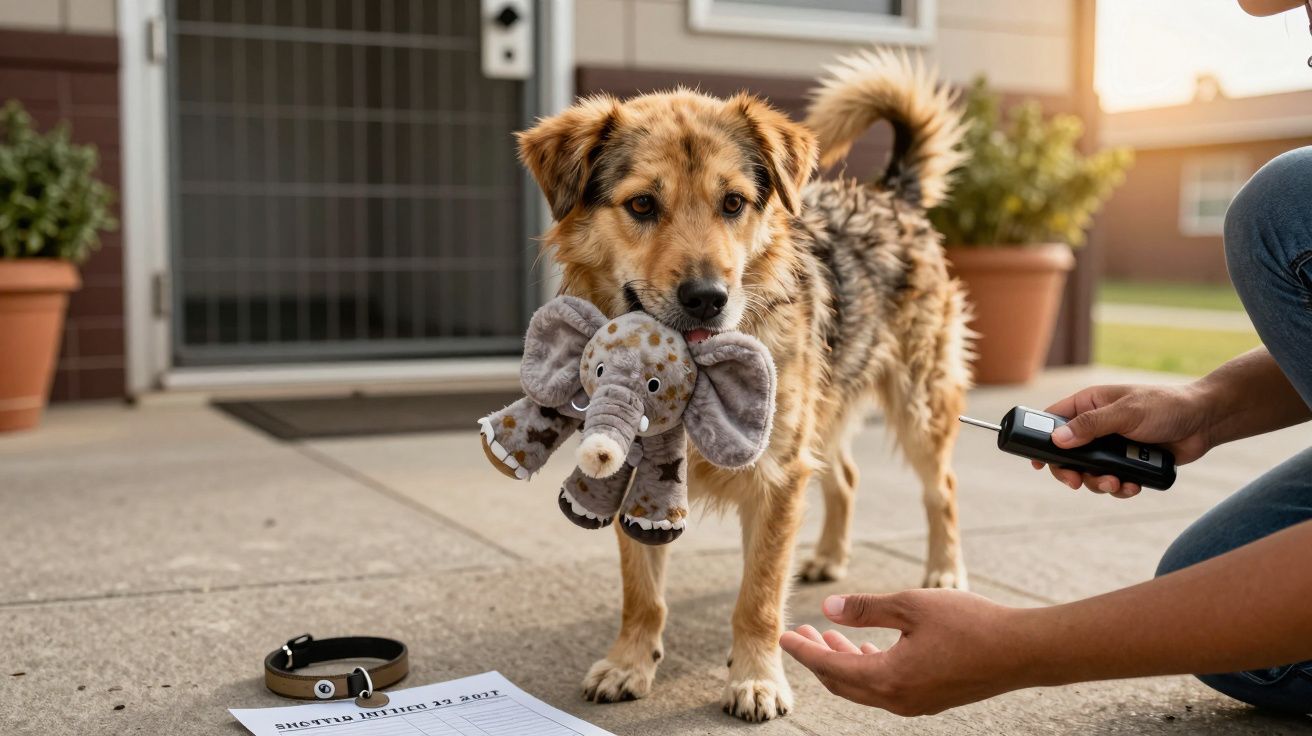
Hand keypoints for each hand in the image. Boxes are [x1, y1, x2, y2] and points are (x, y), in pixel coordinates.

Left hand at [779, 591, 1034, 715]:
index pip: (830, 667)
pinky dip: (867, 668)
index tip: (783, 636)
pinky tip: (865, 647)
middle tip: (800, 633)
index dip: (804, 651)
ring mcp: (915, 704)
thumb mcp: (912, 605)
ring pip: (863, 686)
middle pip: (842, 682)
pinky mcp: (930, 700)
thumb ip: (867, 609)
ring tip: (827, 635)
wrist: (1022, 651)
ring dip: (842, 661)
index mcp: (888, 678)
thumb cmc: (970, 623)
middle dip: (818, 657)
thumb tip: (828, 609)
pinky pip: (885, 688)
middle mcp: (897, 699)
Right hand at [1031, 384, 1212, 498]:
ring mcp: (1111, 447)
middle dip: (1072, 472)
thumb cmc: (1165, 406)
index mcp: (1089, 405)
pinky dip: (1120, 488)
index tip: (1037, 461)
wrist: (1204, 422)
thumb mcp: (1126, 412)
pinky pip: (1113, 482)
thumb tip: (1057, 439)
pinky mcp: (1127, 464)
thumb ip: (1091, 426)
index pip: (1053, 421)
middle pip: (1067, 455)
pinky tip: (1132, 485)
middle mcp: (1096, 427)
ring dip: (1099, 483)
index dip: (1041, 440)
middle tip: (1077, 483)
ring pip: (1089, 473)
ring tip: (1117, 483)